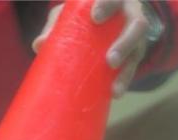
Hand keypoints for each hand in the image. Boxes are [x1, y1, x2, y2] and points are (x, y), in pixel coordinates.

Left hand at [32, 0, 153, 98]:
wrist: (103, 19)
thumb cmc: (83, 15)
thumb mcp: (70, 16)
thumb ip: (56, 25)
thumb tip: (38, 45)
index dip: (108, 4)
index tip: (95, 16)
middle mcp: (130, 14)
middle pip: (138, 24)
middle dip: (126, 42)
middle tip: (110, 59)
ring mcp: (135, 35)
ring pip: (139, 47)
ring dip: (128, 67)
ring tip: (115, 86)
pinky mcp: (134, 53)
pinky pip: (134, 66)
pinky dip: (124, 80)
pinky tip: (115, 93)